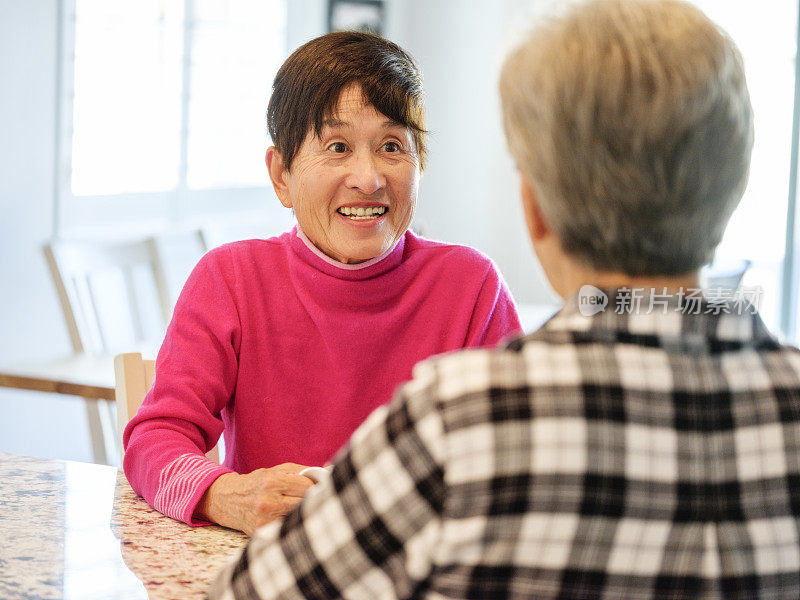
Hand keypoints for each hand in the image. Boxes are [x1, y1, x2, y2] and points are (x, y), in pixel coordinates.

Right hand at [195, 463, 313, 534]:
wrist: (227, 500)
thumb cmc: (256, 482)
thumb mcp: (275, 470)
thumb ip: (300, 471)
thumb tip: (325, 473)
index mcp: (271, 481)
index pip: (306, 486)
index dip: (316, 486)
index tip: (319, 487)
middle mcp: (267, 501)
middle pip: (303, 503)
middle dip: (311, 499)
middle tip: (315, 497)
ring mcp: (264, 519)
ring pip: (296, 516)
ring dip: (302, 512)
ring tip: (302, 507)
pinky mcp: (262, 531)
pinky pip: (285, 526)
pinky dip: (291, 522)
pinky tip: (289, 517)